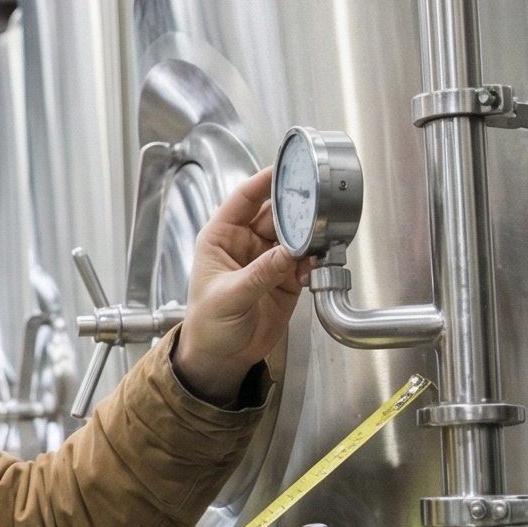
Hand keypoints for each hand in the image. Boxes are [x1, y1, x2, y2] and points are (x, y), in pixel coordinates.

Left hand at [174, 167, 310, 404]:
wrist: (221, 358)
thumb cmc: (208, 325)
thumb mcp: (229, 297)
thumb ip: (261, 273)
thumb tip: (288, 253)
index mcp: (221, 237)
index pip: (244, 199)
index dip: (264, 181)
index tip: (284, 168)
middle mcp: (246, 243)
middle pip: (275, 213)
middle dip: (294, 208)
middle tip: (314, 205)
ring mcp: (268, 259)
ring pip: (293, 234)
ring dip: (307, 234)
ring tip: (319, 235)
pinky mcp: (286, 278)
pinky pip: (304, 260)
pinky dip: (313, 259)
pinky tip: (315, 263)